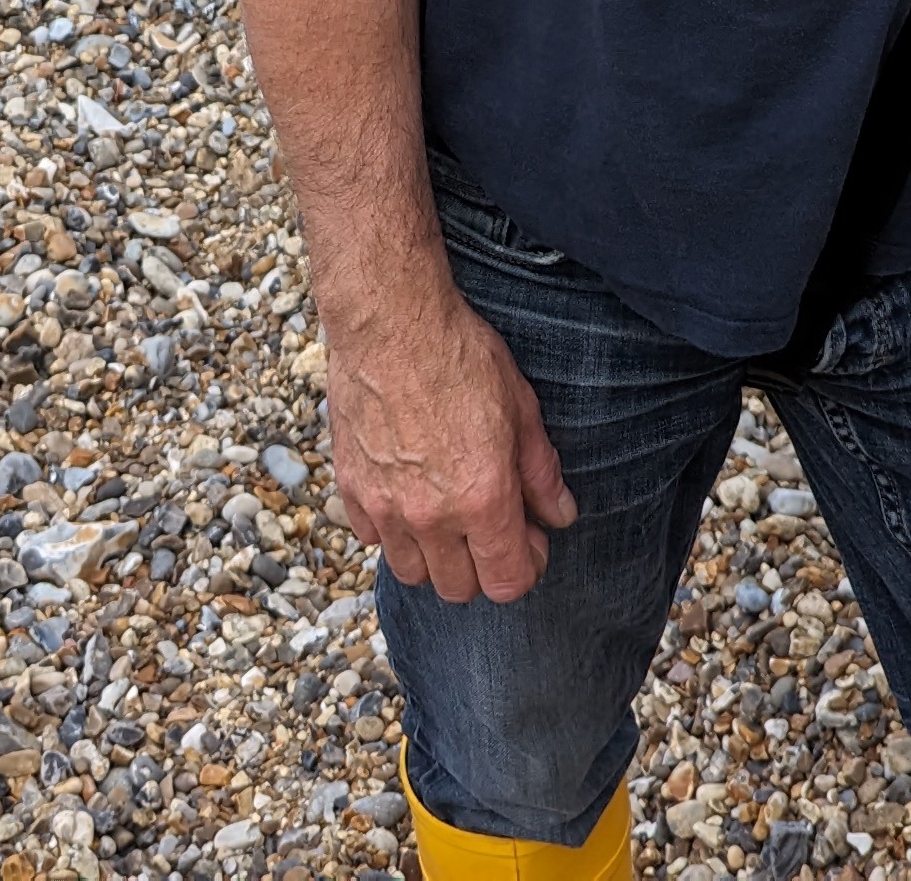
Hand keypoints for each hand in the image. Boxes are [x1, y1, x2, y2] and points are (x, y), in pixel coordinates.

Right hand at [319, 280, 576, 601]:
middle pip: (459, 589)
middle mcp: (431, 516)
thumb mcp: (521, 408)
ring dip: (435, 556)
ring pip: (412, 572)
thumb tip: (560, 515)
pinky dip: (392, 530)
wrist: (389, 321)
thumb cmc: (459, 355)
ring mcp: (385, 506)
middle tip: (492, 525)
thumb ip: (541, 473)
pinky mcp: (350, 488)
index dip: (526, 566)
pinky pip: (371, 538)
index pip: (506, 582)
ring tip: (449, 514)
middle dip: (483, 567)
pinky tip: (409, 493)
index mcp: (482, 500)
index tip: (530, 539)